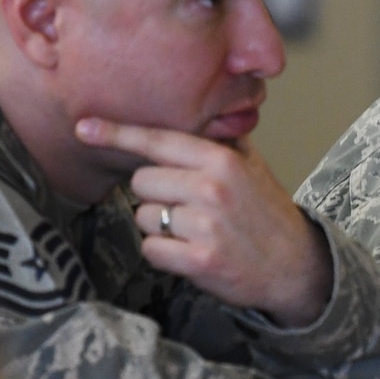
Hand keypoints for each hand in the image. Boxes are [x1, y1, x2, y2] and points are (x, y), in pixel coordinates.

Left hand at [76, 117, 332, 325]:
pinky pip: (151, 249)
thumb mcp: (252, 166)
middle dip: (155, 196)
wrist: (296, 266)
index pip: (158, 141)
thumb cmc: (268, 213)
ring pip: (144, 217)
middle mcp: (211, 188)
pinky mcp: (200, 259)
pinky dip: (164, 254)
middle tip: (186, 207)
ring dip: (160, 227)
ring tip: (194, 232)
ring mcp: (205, 225)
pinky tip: (191, 253)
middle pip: (141, 182)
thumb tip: (195, 113)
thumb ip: (219, 141)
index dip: (117, 133)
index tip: (83, 127)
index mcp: (221, 160)